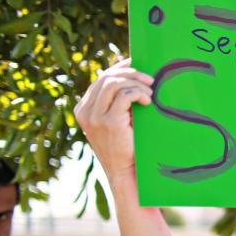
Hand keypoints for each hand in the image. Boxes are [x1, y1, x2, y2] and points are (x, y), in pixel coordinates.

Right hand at [74, 58, 152, 181]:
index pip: (100, 79)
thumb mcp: (118, 121)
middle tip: (150, 78)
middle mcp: (84, 111)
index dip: (119, 68)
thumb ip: (118, 103)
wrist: (126, 173)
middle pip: (106, 77)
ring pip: (114, 83)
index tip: (137, 63)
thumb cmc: (127, 147)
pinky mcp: (108, 122)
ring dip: (136, 83)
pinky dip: (139, 94)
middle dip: (130, 72)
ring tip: (151, 93)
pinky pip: (124, 95)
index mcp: (83, 109)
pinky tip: (148, 102)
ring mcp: (94, 117)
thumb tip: (135, 77)